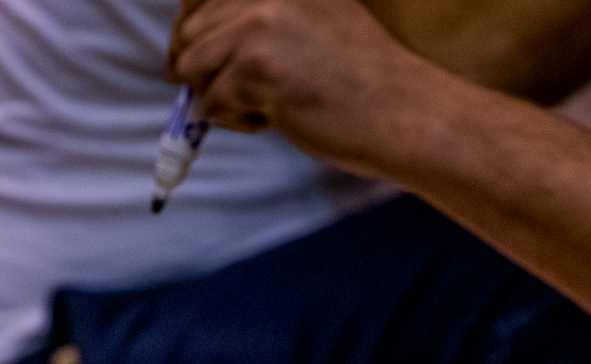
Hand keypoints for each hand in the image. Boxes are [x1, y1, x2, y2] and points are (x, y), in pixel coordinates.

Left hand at [167, 0, 440, 174]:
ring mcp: (258, 25)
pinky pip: (209, 103)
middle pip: (190, 33)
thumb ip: (260, 16)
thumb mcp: (313, 17)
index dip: (190, 30)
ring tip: (268, 105)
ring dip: (220, 95)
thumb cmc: (362, 78)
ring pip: (193, 68)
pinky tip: (277, 118)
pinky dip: (235, 120)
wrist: (403, 113)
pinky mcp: (254, 68)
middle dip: (206, 69)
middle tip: (251, 93)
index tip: (189, 57)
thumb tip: (187, 43)